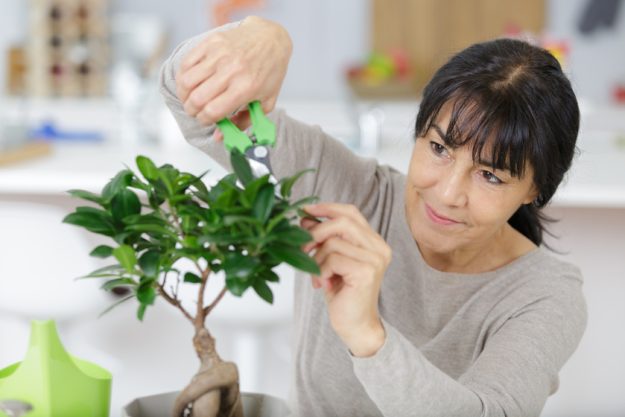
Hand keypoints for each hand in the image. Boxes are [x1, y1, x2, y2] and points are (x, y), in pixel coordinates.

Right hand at [175, 16, 291, 134]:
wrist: (270, 39)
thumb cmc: (269, 73)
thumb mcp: (265, 102)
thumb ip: (243, 122)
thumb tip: (218, 137)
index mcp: (246, 88)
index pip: (213, 111)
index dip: (204, 120)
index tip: (205, 120)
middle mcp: (231, 70)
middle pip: (197, 99)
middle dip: (191, 111)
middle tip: (194, 112)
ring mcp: (219, 55)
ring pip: (187, 81)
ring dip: (183, 95)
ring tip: (189, 99)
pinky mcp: (211, 42)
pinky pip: (186, 63)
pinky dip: (182, 77)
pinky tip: (188, 83)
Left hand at [301, 203, 391, 356]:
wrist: (355, 325)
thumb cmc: (342, 293)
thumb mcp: (330, 260)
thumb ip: (324, 239)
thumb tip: (305, 219)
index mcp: (373, 241)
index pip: (351, 212)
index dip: (327, 208)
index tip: (306, 210)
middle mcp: (379, 247)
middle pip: (342, 222)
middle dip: (316, 232)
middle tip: (303, 248)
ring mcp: (375, 259)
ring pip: (333, 241)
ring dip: (317, 259)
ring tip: (318, 275)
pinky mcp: (366, 271)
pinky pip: (332, 259)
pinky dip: (321, 271)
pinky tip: (323, 284)